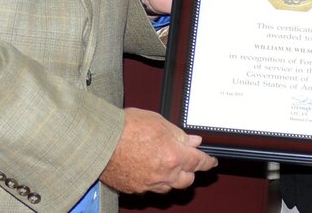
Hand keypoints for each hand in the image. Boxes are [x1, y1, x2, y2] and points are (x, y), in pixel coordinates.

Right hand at [100, 108, 216, 193]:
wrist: (100, 141)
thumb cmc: (126, 128)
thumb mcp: (158, 122)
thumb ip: (179, 134)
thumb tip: (193, 141)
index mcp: (174, 156)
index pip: (199, 162)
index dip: (208, 162)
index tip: (211, 161)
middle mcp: (165, 174)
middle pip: (187, 180)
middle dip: (190, 171)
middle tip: (187, 161)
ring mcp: (150, 184)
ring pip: (170, 187)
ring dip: (173, 178)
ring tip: (167, 165)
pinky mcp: (136, 189)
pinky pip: (152, 188)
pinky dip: (155, 181)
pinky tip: (149, 169)